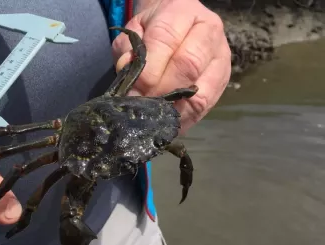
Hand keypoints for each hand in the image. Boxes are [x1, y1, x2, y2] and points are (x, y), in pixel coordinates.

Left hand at [112, 0, 231, 132]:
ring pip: (201, 91)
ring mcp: (221, 57)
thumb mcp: (135, 32)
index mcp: (182, 12)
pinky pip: (206, 106)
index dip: (148, 71)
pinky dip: (184, 119)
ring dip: (174, 111)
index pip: (166, 41)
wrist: (180, 26)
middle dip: (160, 92)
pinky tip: (167, 125)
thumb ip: (128, 50)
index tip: (132, 93)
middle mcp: (209, 31)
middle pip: (188, 66)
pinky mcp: (224, 80)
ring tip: (154, 121)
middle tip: (142, 109)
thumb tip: (128, 75)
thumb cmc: (153, 29)